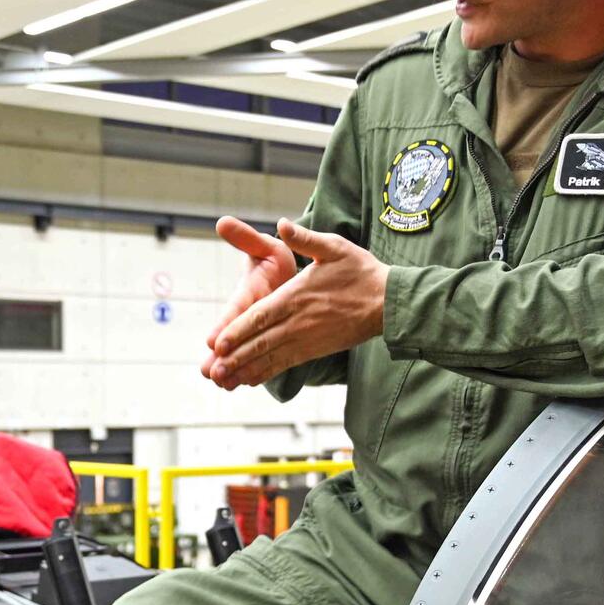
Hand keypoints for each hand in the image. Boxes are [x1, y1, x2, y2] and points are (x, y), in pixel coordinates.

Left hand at [204, 218, 387, 390]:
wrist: (389, 302)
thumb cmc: (361, 272)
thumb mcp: (334, 247)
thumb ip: (305, 238)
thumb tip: (282, 224)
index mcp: (298, 295)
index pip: (262, 315)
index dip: (239, 330)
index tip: (218, 343)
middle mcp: (299, 320)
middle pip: (261, 341)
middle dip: (236, 356)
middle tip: (213, 369)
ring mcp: (307, 338)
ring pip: (271, 356)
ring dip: (246, 369)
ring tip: (224, 379)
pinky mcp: (315, 350)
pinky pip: (286, 363)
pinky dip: (266, 372)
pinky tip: (249, 380)